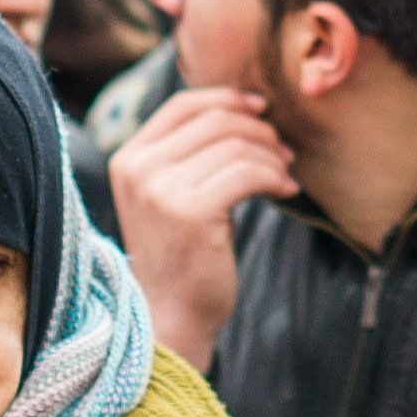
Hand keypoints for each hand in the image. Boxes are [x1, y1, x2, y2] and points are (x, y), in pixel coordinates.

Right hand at [110, 88, 297, 373]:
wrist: (170, 317)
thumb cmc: (181, 256)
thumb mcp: (172, 195)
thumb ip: (192, 154)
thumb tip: (246, 109)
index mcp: (129, 159)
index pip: (183, 105)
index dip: (227, 99)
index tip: (261, 109)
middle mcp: (139, 168)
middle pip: (215, 120)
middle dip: (259, 130)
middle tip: (284, 151)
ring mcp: (161, 190)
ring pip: (236, 146)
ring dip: (271, 157)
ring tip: (285, 175)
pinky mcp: (191, 212)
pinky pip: (247, 174)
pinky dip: (274, 178)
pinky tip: (286, 191)